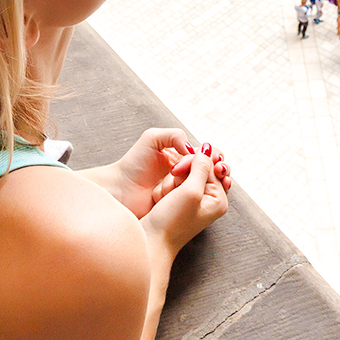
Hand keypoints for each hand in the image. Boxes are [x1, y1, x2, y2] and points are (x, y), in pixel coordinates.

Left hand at [86, 129, 231, 218]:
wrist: (119, 190)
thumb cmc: (133, 163)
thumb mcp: (152, 138)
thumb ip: (174, 135)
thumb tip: (194, 149)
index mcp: (180, 156)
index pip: (207, 154)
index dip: (214, 155)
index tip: (215, 158)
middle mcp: (184, 173)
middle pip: (211, 170)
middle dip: (218, 169)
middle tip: (219, 170)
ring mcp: (182, 190)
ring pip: (206, 186)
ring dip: (208, 182)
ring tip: (208, 183)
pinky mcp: (179, 205)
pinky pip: (196, 201)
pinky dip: (199, 196)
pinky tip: (197, 192)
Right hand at [142, 153, 228, 257]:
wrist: (150, 241)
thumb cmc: (172, 222)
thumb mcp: (191, 192)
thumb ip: (202, 168)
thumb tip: (209, 149)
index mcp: (218, 199)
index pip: (210, 165)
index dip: (192, 162)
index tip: (177, 170)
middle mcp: (208, 199)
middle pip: (196, 169)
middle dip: (179, 176)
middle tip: (171, 190)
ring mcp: (193, 201)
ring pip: (181, 175)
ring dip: (169, 183)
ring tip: (165, 199)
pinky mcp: (178, 202)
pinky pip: (172, 184)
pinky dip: (164, 189)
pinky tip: (161, 201)